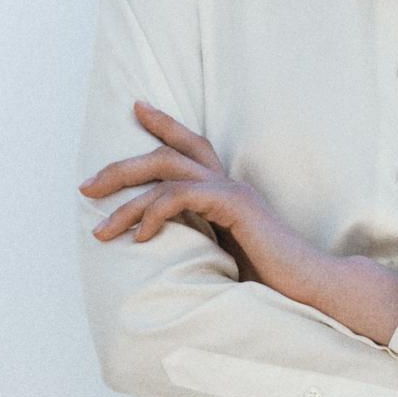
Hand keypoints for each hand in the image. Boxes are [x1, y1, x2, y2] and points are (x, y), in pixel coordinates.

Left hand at [79, 102, 309, 294]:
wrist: (311, 288)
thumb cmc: (272, 283)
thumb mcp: (224, 260)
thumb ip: (201, 246)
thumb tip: (167, 259)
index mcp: (227, 192)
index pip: (190, 147)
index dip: (163, 124)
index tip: (136, 108)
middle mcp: (228, 183)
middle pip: (166, 155)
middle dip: (121, 168)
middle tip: (86, 186)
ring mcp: (231, 191)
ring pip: (165, 175)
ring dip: (126, 202)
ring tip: (101, 229)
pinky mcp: (233, 205)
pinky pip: (180, 196)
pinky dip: (153, 214)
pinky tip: (140, 238)